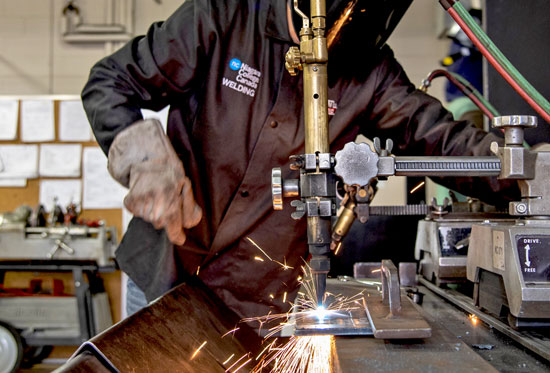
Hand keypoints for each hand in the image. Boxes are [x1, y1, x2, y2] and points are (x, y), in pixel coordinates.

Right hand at [107, 119, 201, 244]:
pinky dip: (142, 208)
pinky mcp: (129, 201)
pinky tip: (146, 195)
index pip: (173, 225)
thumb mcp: (185, 184)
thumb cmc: (169, 169)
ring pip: (148, 219)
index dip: (177, 235)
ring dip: (153, 211)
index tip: (180, 238)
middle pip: (160, 224)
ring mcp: (139, 201)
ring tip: (156, 195)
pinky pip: (137, 214)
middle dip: (166, 217)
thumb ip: (190, 205)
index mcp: (169, 196)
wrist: (146, 155)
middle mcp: (153, 200)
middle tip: (166, 201)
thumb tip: (190, 224)